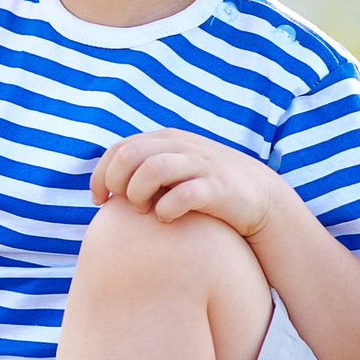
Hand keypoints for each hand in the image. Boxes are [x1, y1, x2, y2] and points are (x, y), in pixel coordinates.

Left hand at [88, 129, 282, 236]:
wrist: (260, 197)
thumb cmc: (206, 189)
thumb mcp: (174, 170)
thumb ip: (143, 170)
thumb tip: (104, 187)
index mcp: (165, 140)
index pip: (118, 149)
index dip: (100, 175)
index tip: (99, 201)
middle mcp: (180, 147)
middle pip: (129, 156)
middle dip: (118, 183)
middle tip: (125, 206)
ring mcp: (200, 165)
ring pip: (152, 168)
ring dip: (138, 193)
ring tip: (144, 211)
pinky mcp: (217, 188)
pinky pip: (183, 194)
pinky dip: (167, 209)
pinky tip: (167, 218)